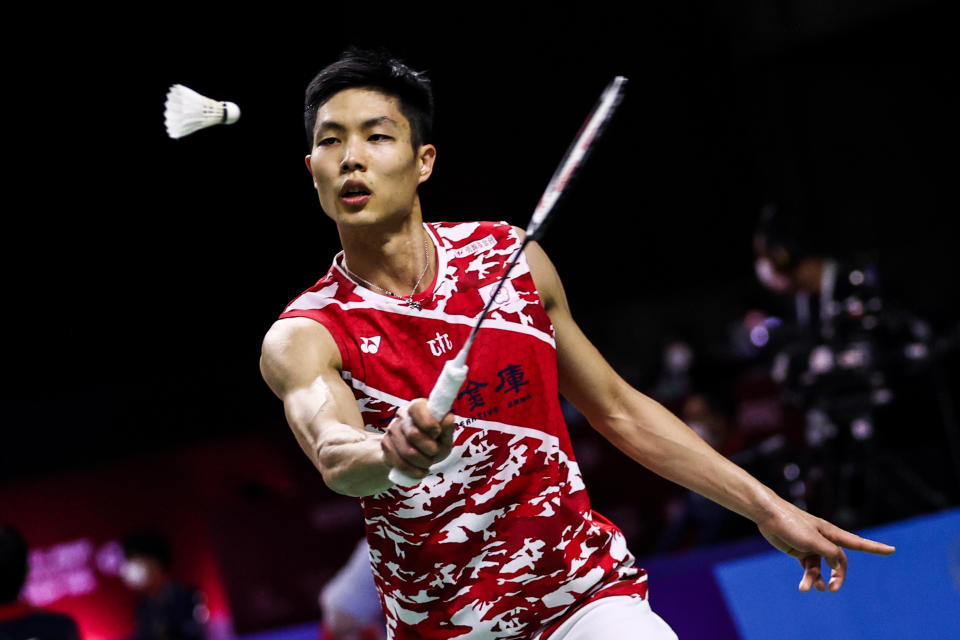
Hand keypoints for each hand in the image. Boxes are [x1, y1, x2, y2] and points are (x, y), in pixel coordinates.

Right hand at [381, 399, 455, 479]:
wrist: (414, 458)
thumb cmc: (433, 444)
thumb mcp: (444, 439)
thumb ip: (447, 429)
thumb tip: (449, 417)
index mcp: (418, 407)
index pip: (417, 408)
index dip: (428, 422)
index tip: (437, 433)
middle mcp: (402, 415)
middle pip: (413, 434)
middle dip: (429, 449)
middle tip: (434, 453)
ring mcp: (391, 429)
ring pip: (407, 452)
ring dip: (422, 462)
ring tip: (427, 463)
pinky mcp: (385, 445)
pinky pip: (399, 462)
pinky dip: (413, 470)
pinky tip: (419, 471)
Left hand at [757, 501, 894, 592]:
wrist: (768, 516)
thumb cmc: (792, 524)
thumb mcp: (813, 541)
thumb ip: (829, 553)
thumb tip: (839, 565)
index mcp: (832, 534)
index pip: (858, 543)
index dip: (876, 548)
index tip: (892, 550)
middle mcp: (825, 540)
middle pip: (839, 563)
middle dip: (839, 577)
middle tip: (834, 589)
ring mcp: (812, 546)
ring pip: (821, 568)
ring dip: (817, 580)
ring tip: (811, 588)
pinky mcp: (800, 551)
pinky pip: (809, 568)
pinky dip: (808, 578)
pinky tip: (805, 587)